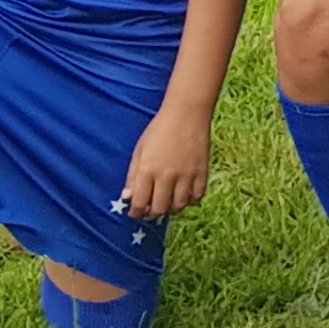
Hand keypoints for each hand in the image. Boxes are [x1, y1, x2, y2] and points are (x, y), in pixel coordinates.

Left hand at [119, 108, 213, 223]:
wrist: (187, 114)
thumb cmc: (159, 129)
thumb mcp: (140, 151)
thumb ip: (132, 176)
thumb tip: (127, 197)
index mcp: (148, 170)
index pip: (140, 203)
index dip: (136, 213)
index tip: (135, 213)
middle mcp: (167, 176)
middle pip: (159, 208)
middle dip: (152, 214)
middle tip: (150, 211)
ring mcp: (186, 175)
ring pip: (179, 206)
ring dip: (171, 209)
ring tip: (167, 205)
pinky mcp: (202, 172)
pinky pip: (197, 196)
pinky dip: (190, 201)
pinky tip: (185, 197)